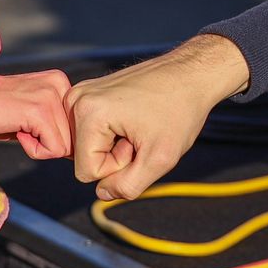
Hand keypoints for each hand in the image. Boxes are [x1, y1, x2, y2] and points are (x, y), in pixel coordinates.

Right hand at [0, 66, 73, 158]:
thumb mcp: (27, 113)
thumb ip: (51, 123)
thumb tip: (74, 152)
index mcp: (59, 82)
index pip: (75, 128)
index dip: (50, 138)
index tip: (26, 128)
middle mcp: (60, 84)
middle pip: (73, 138)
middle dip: (47, 144)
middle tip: (19, 129)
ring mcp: (50, 96)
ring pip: (65, 147)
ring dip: (38, 147)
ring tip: (15, 127)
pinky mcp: (39, 111)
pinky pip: (53, 150)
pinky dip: (33, 151)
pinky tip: (14, 131)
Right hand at [69, 34, 248, 199]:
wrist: (190, 74)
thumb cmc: (179, 111)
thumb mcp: (160, 158)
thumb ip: (128, 186)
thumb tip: (102, 193)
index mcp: (88, 112)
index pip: (87, 172)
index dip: (118, 167)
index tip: (140, 142)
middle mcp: (76, 99)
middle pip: (83, 159)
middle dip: (114, 156)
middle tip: (141, 132)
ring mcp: (80, 94)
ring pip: (87, 147)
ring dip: (113, 146)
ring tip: (137, 125)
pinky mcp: (88, 93)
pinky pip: (90, 133)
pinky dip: (111, 133)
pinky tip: (132, 118)